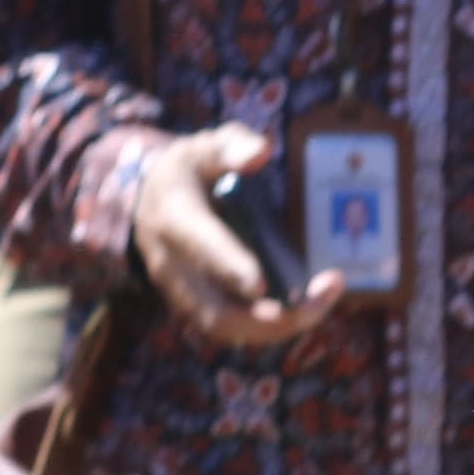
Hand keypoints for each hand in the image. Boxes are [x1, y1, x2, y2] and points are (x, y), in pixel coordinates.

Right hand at [128, 125, 344, 349]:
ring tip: (323, 300)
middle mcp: (173, 267)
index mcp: (174, 219)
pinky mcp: (196, 308)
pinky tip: (308, 306)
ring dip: (277, 325)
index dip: (230, 267)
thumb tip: (261, 153)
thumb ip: (233, 146)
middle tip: (316, 301)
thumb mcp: (204, 147)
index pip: (202, 248)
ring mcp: (183, 294)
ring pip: (227, 328)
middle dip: (268, 317)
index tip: (261, 284)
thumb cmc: (187, 172)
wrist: (150, 203)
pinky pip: (234, 328)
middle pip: (216, 311)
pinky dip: (271, 325)